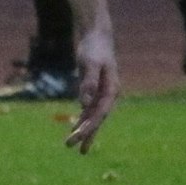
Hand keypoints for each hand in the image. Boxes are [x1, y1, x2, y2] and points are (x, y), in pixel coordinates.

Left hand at [63, 26, 119, 153]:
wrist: (96, 35)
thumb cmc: (94, 48)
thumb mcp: (89, 64)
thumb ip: (88, 83)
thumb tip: (84, 103)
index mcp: (112, 90)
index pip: (100, 113)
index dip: (90, 127)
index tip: (78, 136)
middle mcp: (109, 94)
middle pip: (97, 118)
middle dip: (86, 134)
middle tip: (74, 149)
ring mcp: (102, 92)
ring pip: (92, 115)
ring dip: (84, 129)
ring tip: (74, 146)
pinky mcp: (93, 88)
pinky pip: (88, 108)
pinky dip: (82, 118)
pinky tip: (75, 127)